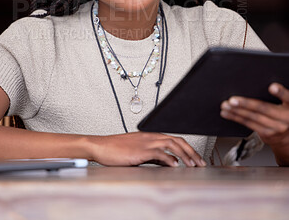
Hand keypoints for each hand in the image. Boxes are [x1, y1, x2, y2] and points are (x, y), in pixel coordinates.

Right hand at [86, 132, 206, 166]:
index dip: (188, 148)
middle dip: (191, 151)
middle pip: (177, 140)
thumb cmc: (116, 149)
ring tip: (193, 164)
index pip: (175, 139)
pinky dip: (169, 158)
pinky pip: (158, 152)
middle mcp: (151, 137)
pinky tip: (175, 165)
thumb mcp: (138, 151)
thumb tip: (169, 162)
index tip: (196, 158)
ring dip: (184, 155)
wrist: (101, 146)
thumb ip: (155, 155)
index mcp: (151, 136)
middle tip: (200, 162)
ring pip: (171, 144)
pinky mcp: (140, 150)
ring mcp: (146, 142)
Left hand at [220, 83, 288, 164]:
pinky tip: (227, 113)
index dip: (281, 92)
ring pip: (253, 117)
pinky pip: (249, 124)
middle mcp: (285, 118)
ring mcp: (276, 128)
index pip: (288, 98)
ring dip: (236, 111)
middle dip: (246, 104)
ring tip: (225, 105)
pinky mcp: (267, 134)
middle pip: (264, 109)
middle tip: (233, 100)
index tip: (272, 87)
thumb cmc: (286, 112)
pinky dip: (236, 118)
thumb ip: (280, 95)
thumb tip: (266, 84)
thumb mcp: (287, 103)